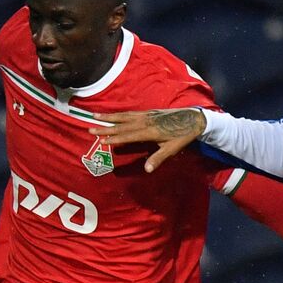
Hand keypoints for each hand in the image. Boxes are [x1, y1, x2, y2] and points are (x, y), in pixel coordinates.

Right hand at [91, 108, 206, 172]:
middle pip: (121, 125)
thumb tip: (146, 169)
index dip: (114, 138)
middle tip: (90, 128)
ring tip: (95, 116)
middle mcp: (144, 122)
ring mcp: (145, 115)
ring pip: (123, 116)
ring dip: (108, 117)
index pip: (127, 136)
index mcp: (149, 132)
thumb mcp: (171, 149)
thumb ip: (158, 158)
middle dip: (105, 127)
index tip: (101, 140)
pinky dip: (119, 114)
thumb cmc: (182, 136)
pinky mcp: (148, 112)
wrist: (192, 118)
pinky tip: (112, 115)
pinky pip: (130, 113)